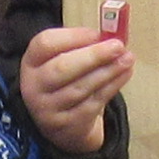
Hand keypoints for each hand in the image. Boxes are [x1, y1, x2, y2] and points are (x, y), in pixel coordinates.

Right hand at [18, 21, 131, 154]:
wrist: (63, 125)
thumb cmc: (66, 82)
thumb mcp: (63, 60)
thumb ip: (80, 46)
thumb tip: (109, 37)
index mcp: (31, 62)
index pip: (45, 44)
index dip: (73, 36)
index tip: (98, 33)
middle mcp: (34, 86)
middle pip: (62, 68)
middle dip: (93, 56)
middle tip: (117, 46)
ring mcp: (48, 109)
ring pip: (80, 87)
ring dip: (108, 71)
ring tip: (127, 59)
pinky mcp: (67, 125)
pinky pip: (92, 103)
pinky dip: (111, 87)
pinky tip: (124, 74)